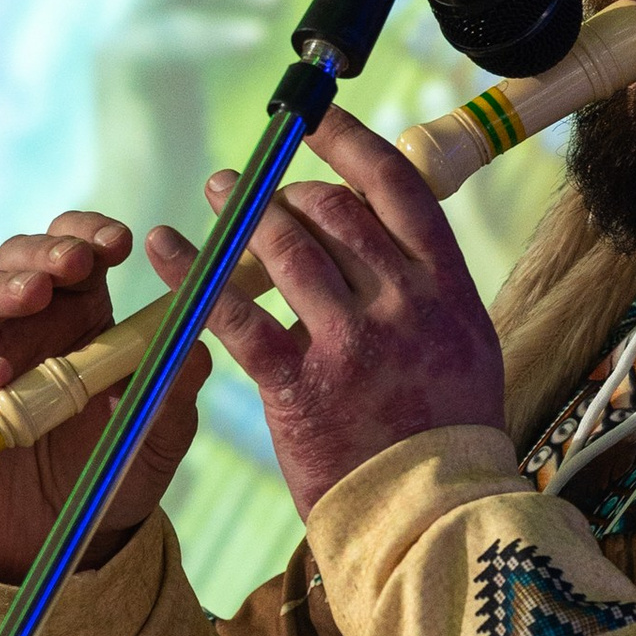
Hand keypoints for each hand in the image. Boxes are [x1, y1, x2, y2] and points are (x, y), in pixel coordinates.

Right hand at [0, 210, 208, 579]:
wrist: (59, 544)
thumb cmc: (107, 472)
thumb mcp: (156, 436)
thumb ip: (175, 393)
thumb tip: (195, 348)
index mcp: (72, 317)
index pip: (70, 252)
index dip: (87, 235)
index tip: (121, 243)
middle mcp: (17, 329)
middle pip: (13, 263)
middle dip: (42, 253)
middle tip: (76, 262)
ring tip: (34, 296)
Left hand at [162, 113, 503, 517]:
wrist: (437, 516)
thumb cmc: (451, 437)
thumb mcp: (468, 346)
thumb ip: (431, 290)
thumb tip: (392, 243)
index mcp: (446, 287)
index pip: (394, 188)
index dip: (349, 142)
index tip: (315, 118)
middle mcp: (401, 303)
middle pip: (332, 212)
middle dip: (286, 190)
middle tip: (258, 186)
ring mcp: (350, 342)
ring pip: (285, 250)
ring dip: (244, 214)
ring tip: (219, 194)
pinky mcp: (300, 384)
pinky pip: (235, 313)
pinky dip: (194, 273)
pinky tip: (167, 247)